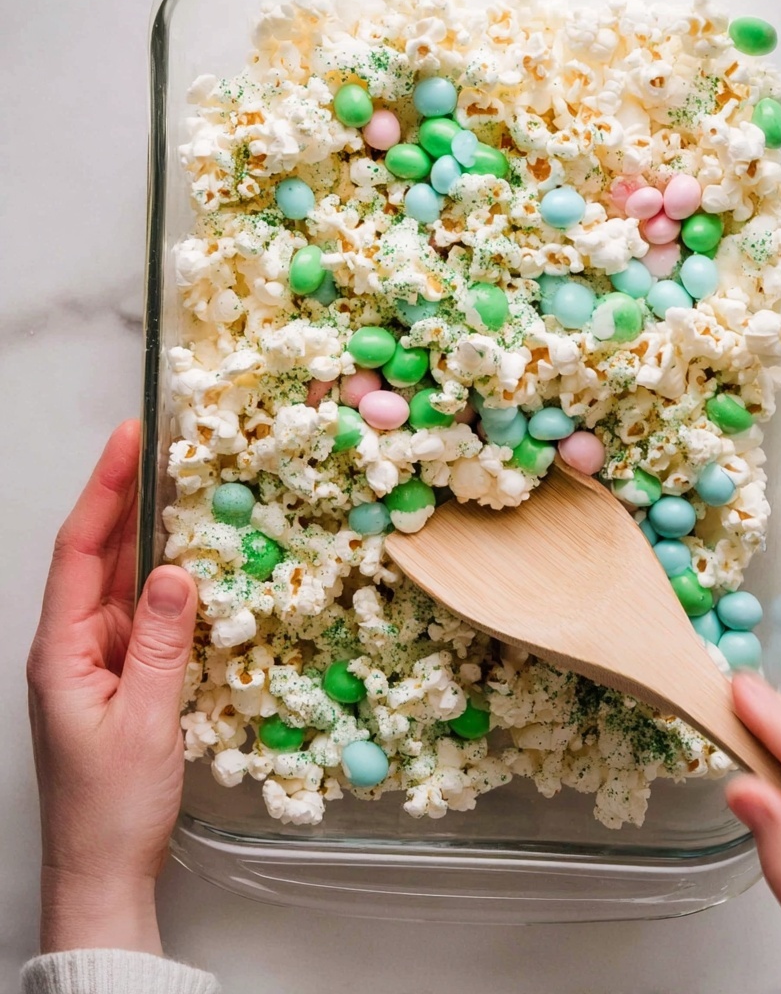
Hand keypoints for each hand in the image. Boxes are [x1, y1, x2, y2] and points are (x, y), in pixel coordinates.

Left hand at [26, 421, 196, 954]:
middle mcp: (72, 646)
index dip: (105, 489)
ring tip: (175, 484)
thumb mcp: (145, 721)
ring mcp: (96, 661)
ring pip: (118, 581)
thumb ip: (162, 643)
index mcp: (61, 650)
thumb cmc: (111, 807)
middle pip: (94, 555)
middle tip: (158, 443)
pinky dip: (163, 580)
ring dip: (144, 533)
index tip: (131, 438)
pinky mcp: (121, 678)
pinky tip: (188, 560)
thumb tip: (179, 571)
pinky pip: (140, 615)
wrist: (101, 873)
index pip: (79, 550)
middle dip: (123, 495)